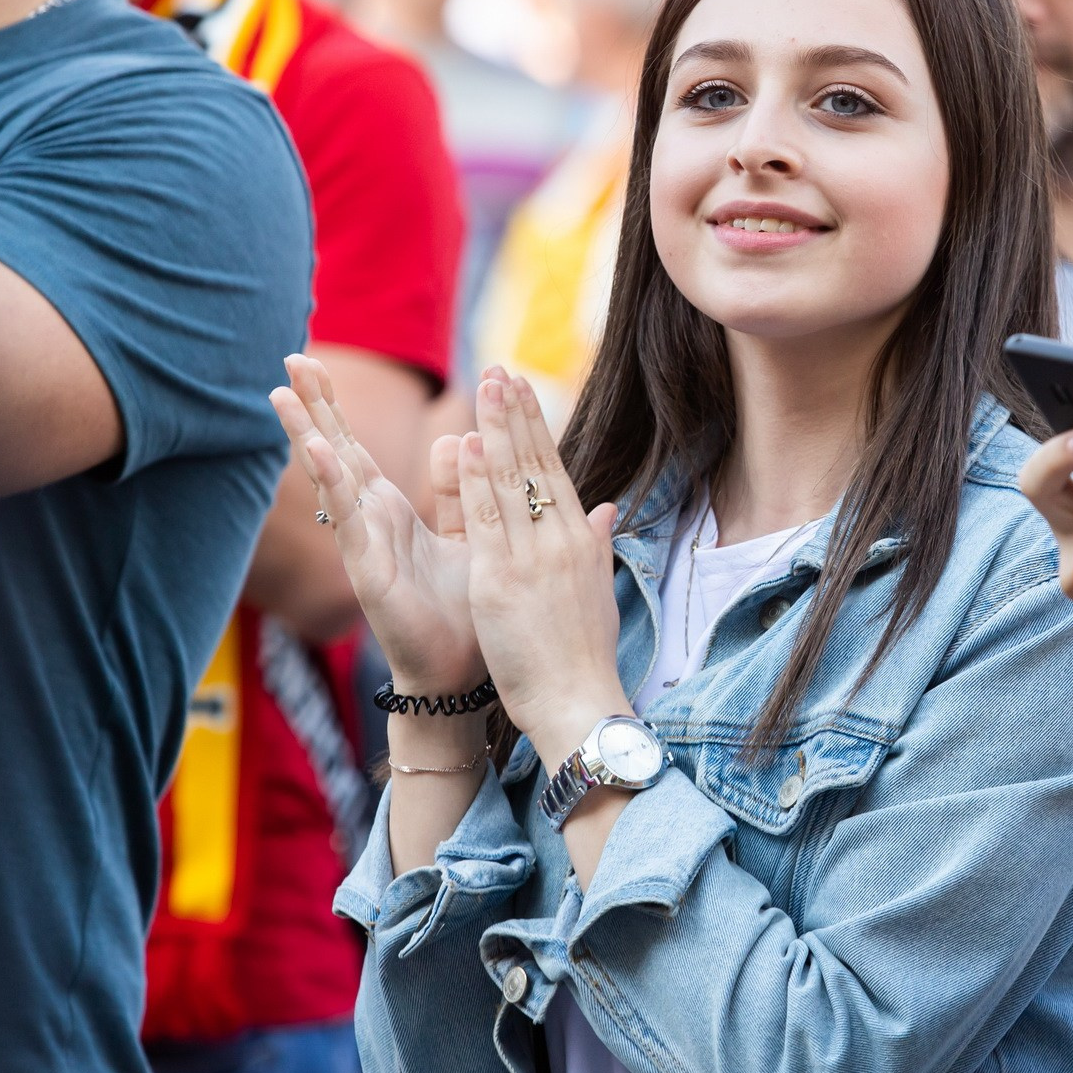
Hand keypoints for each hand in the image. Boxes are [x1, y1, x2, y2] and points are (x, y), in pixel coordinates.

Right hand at [271, 353, 479, 696]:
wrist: (461, 675)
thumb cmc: (460, 611)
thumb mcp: (466, 535)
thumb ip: (459, 489)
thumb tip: (458, 436)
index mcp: (390, 511)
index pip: (355, 447)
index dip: (334, 407)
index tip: (312, 363)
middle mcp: (370, 522)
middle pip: (334, 451)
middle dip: (314, 406)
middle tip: (291, 358)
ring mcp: (363, 545)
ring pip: (332, 479)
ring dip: (308, 435)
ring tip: (283, 394)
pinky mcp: (368, 570)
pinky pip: (349, 520)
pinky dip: (333, 484)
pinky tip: (317, 451)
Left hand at [455, 369, 627, 766]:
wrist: (580, 702)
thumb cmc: (584, 657)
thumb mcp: (597, 591)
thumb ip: (596, 544)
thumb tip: (605, 507)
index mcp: (578, 541)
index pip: (553, 471)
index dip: (536, 427)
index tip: (520, 389)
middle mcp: (559, 540)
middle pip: (534, 465)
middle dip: (515, 414)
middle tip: (499, 369)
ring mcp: (532, 558)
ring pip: (510, 482)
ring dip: (495, 431)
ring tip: (483, 387)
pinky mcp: (503, 581)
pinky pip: (487, 522)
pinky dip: (476, 482)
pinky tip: (467, 445)